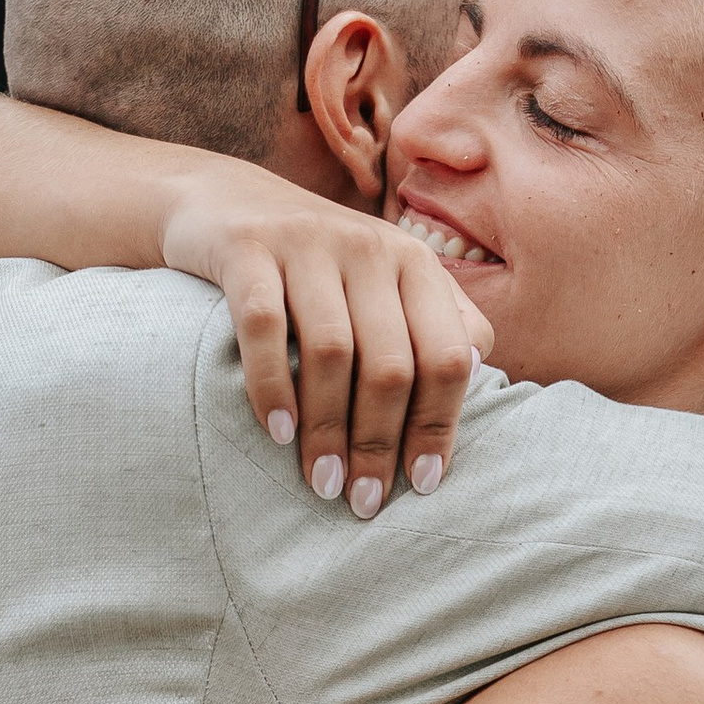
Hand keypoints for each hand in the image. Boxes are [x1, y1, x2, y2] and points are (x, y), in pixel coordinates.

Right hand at [160, 174, 492, 517]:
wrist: (224, 201)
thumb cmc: (318, 267)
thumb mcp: (385, 285)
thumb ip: (436, 326)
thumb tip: (479, 392)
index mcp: (416, 265)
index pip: (448, 356)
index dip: (441, 426)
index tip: (424, 485)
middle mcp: (370, 248)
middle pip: (392, 364)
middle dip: (380, 443)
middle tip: (364, 502)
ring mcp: (307, 243)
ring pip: (332, 351)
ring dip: (328, 428)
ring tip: (321, 482)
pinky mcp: (247, 248)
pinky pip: (264, 327)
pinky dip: (272, 386)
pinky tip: (277, 433)